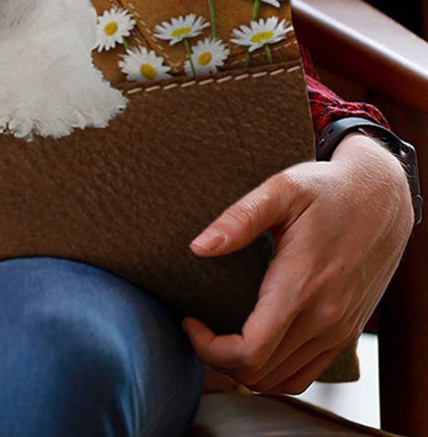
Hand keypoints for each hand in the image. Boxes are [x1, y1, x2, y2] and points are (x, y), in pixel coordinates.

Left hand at [181, 132, 414, 394]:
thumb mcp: (281, 189)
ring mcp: (338, 330)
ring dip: (244, 369)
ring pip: (282, 380)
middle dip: (217, 358)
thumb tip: (199, 247)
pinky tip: (253, 343)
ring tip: (218, 335)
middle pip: (260, 373)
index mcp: (301, 286)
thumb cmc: (327, 190)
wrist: (381, 199)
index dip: (209, 348)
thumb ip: (239, 219)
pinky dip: (273, 371)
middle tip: (196, 326)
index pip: (250, 351)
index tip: (189, 320)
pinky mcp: (346, 332)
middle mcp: (324, 318)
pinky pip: (305, 373)